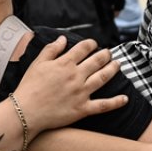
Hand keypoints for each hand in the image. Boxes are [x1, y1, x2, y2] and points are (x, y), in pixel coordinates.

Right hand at [11, 37, 125, 132]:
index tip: (94, 44)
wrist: (25, 112)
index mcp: (65, 63)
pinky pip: (103, 105)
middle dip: (105, 54)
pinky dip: (116, 102)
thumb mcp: (37, 63)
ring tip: (118, 64)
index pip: (83, 48)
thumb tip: (63, 38)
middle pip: (97, 61)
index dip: (91, 44)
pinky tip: (125, 98)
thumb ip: (51, 49)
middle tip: (109, 52)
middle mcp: (76, 76)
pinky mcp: (83, 109)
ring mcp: (81, 93)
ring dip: (112, 69)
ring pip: (103, 78)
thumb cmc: (29, 87)